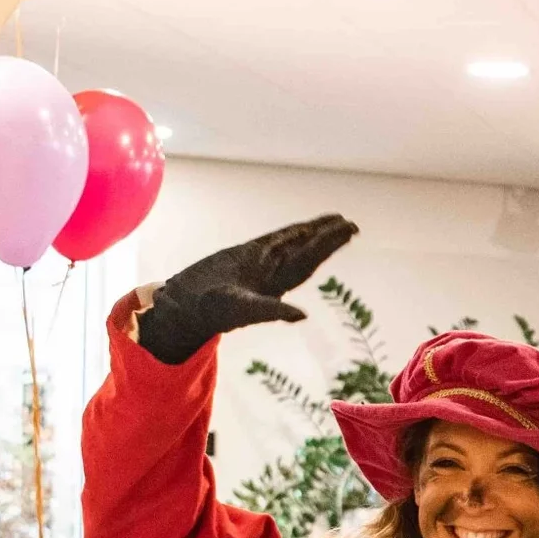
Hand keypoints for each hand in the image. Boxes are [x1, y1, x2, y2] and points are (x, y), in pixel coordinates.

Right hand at [134, 214, 357, 364]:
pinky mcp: (244, 256)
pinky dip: (289, 234)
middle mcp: (273, 274)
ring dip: (314, 233)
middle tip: (352, 225)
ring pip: (293, 244)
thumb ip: (272, 310)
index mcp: (278, 284)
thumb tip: (301, 316)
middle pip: (307, 251)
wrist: (187, 307)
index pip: (310, 260)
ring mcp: (260, 264)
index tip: (348, 232)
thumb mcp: (245, 310)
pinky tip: (304, 229)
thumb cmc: (214, 312)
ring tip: (336, 221)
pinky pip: (272, 242)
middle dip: (329, 238)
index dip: (329, 246)